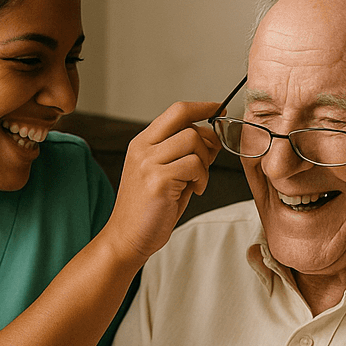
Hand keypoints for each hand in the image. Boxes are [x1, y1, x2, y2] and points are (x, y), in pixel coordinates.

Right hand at [102, 100, 220, 263]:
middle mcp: (142, 149)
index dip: (202, 107)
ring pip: (193, 142)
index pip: (176, 111)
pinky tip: (193, 191)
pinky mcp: (157, 180)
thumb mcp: (164, 174)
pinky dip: (201, 178)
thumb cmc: (147, 210)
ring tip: (196, 182)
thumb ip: (184, 154)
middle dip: (207, 142)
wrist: (126, 238)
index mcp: (142, 143)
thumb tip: (212, 139)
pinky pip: (193, 165)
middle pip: (188, 124)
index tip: (219, 109)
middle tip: (207, 163)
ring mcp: (148, 163)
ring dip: (204, 164)